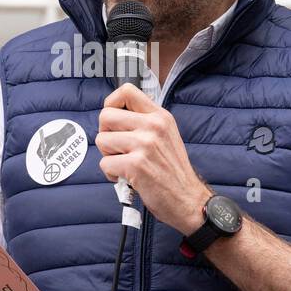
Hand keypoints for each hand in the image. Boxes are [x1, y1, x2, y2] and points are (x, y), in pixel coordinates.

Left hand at [96, 83, 212, 234]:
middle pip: (105, 116)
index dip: (111, 103)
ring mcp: (144, 144)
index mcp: (160, 116)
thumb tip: (114, 115)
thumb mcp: (166, 136)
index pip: (126, 91)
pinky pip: (105, 163)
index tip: (113, 120)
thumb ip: (144, 123)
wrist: (188, 199)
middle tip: (118, 149)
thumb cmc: (173, 172)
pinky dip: (111, 174)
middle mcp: (153, 126)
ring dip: (108, 156)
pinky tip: (127, 178)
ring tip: (125, 165)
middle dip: (105, 134)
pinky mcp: (136, 165)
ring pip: (101, 140)